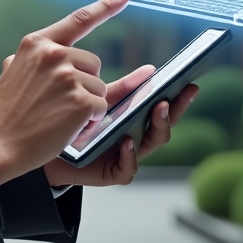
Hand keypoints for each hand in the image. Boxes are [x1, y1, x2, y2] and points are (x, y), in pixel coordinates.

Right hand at [0, 0, 129, 188]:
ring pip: (98, 87)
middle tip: (57, 102)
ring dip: (86, 103)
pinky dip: (90, 119)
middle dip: (83, 82)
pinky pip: (100, 106)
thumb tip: (45, 49)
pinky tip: (67, 125)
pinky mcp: (80, 101)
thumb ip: (33, 56)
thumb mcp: (12, 69)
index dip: (105, 6)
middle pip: (92, 63)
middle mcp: (54, 54)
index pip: (79, 19)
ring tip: (57, 115)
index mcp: (37, 43)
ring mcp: (67, 77)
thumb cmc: (5, 111)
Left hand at [42, 69, 199, 187]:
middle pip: (164, 125)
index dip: (180, 98)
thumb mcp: (103, 101)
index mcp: (138, 121)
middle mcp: (138, 138)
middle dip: (175, 110)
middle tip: (178, 93)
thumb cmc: (80, 124)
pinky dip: (130, 155)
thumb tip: (151, 70)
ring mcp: (128, 156)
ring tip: (158, 109)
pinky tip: (127, 141)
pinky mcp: (113, 173)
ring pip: (152, 144)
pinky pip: (128, 168)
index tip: (190, 83)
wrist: (52, 149)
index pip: (165, 108)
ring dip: (158, 126)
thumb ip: (126, 89)